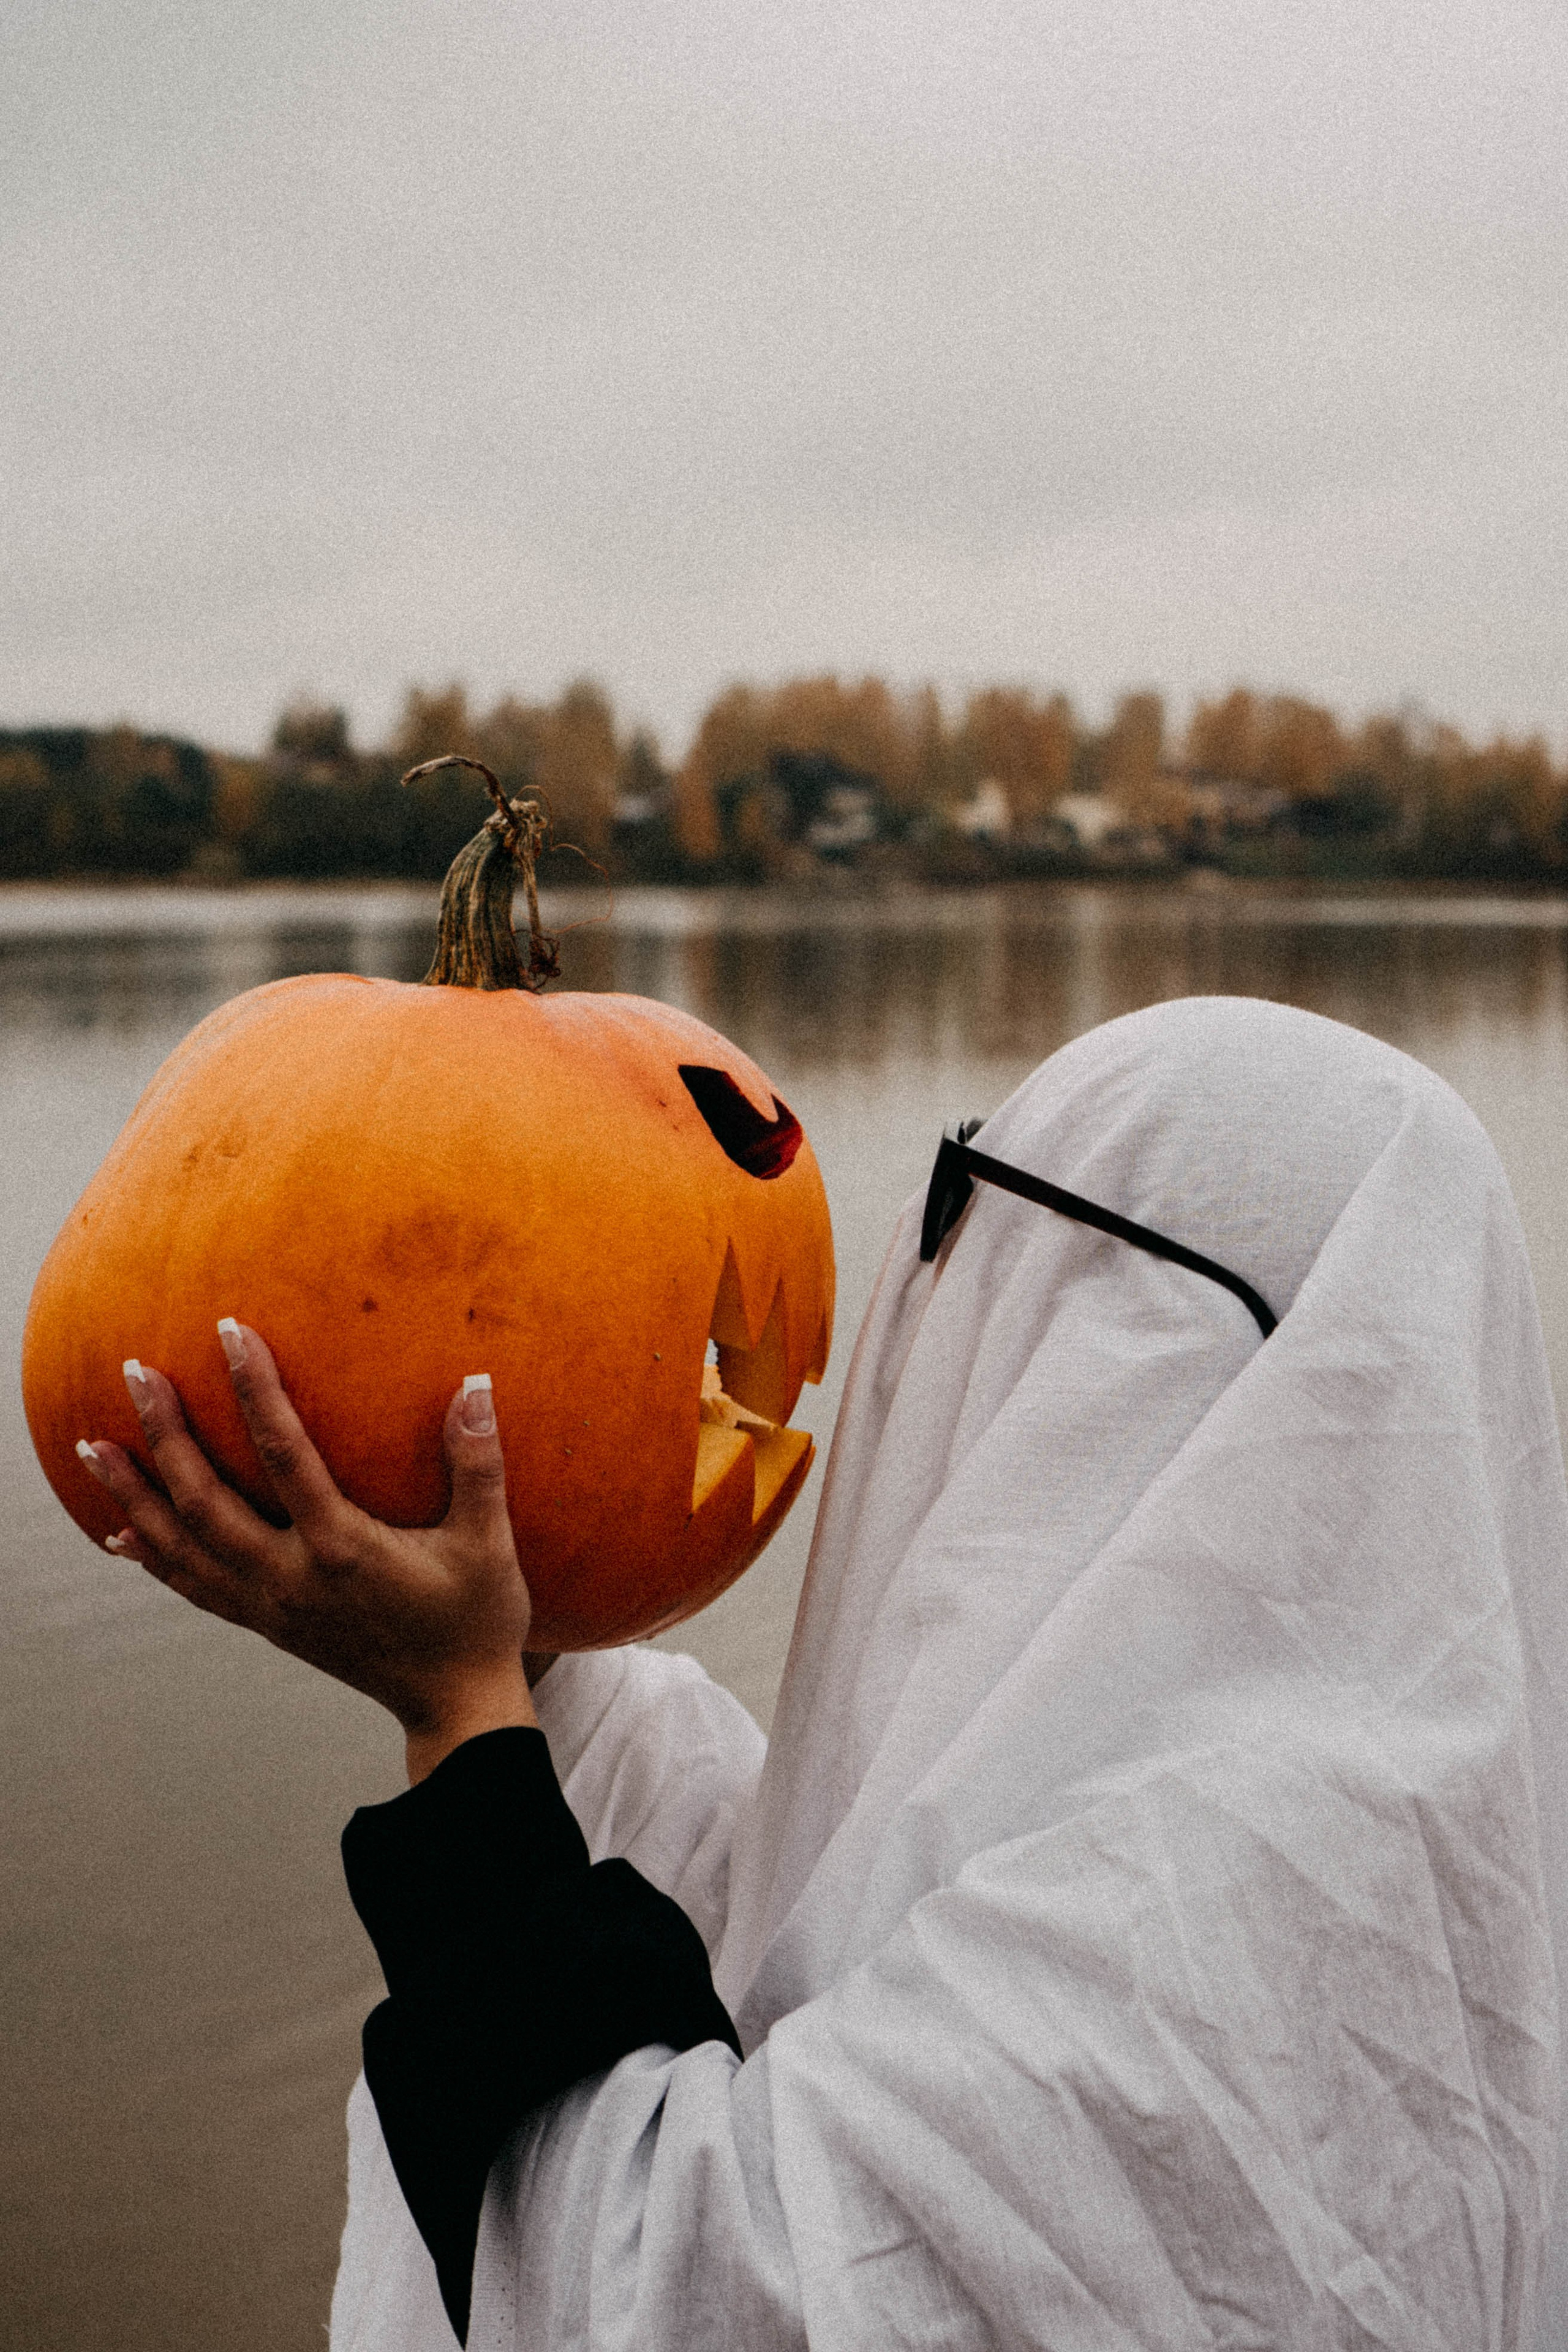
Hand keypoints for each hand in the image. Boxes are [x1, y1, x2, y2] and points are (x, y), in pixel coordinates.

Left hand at [76, 1322, 543, 1781]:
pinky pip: (192, 1585)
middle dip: (165, 1435)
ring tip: (92, 1446)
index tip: (229, 1332)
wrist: (453, 1707)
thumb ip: (479, 1465)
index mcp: (343, 1550)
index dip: (253, 1389)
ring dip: (133, 1494)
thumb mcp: (489, 1543)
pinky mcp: (265, 1624)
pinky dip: (152, 1555)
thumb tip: (476, 1385)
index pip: (283, 1454)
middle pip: (204, 1501)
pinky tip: (121, 1533)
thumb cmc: (477, 1620)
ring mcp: (270, 1606)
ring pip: (181, 1547)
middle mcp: (291, 1578)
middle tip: (135, 1374)